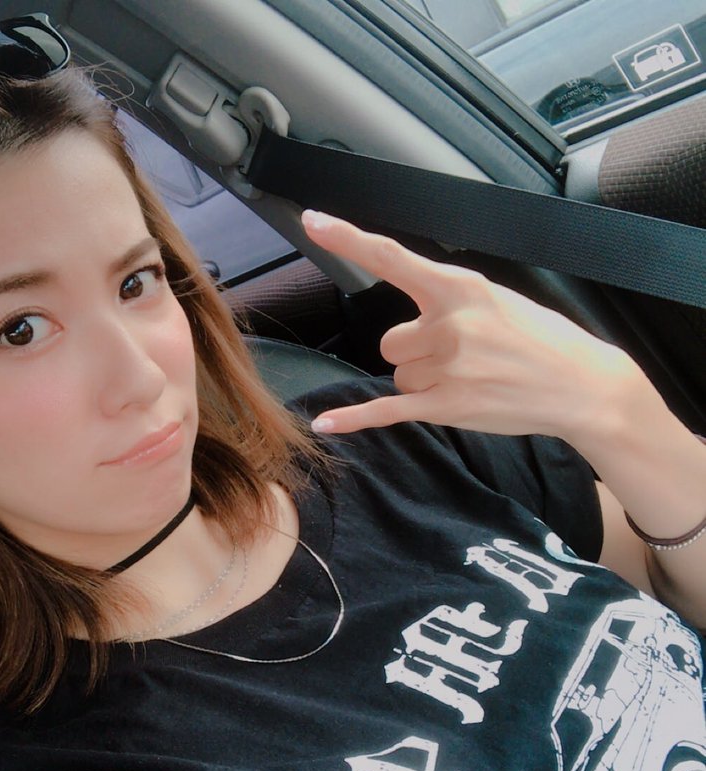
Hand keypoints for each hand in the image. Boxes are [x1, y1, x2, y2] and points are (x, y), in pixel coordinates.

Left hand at [301, 210, 651, 449]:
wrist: (580, 384)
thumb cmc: (540, 339)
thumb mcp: (496, 298)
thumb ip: (449, 300)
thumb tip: (413, 310)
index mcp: (459, 287)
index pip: (391, 257)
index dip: (347, 239)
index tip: (313, 222)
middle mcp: (447, 325)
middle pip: (390, 341)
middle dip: (415, 351)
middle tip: (462, 357)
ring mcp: (446, 367)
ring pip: (398, 375)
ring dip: (422, 380)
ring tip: (468, 380)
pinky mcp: (445, 407)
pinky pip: (385, 410)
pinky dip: (353, 419)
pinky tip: (324, 424)